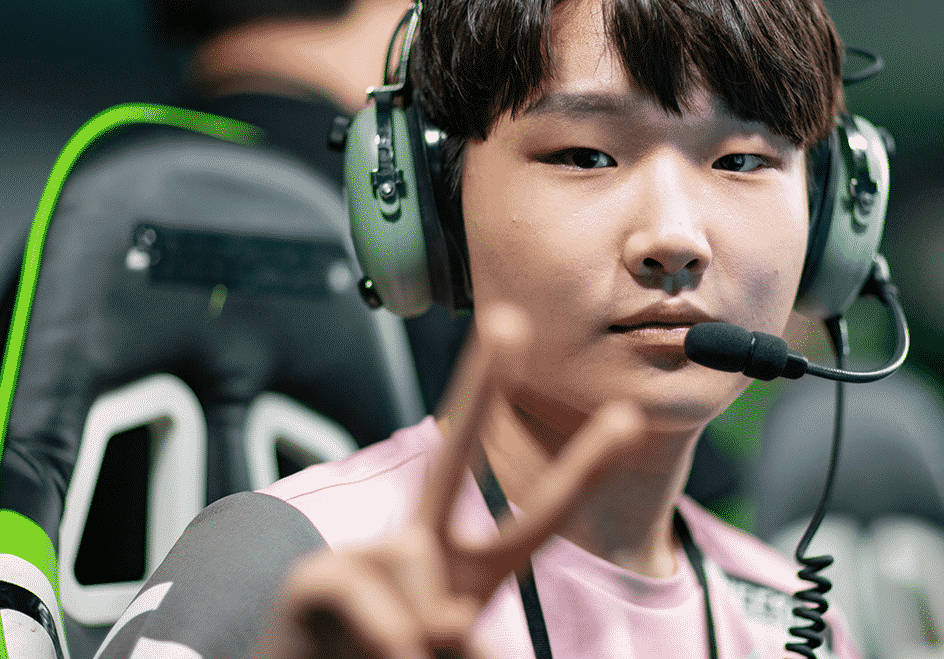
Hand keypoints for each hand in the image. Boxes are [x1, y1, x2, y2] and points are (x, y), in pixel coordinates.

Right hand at [253, 303, 645, 658]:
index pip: (533, 519)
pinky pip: (387, 629)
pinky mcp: (317, 579)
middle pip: (454, 458)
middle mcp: (420, 549)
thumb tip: (450, 621)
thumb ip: (460, 640)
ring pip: (435, 611)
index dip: (581, 471)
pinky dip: (386, 654)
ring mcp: (370, 558)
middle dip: (480, 388)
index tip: (626, 418)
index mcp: (462, 568)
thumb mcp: (443, 655)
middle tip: (509, 318)